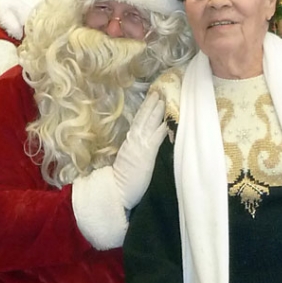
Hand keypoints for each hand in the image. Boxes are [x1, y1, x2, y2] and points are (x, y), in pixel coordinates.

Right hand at [112, 91, 166, 209]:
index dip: (145, 110)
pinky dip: (161, 126)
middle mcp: (133, 140)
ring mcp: (139, 145)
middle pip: (143, 118)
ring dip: (156, 109)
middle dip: (151, 104)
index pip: (138, 122)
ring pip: (149, 122)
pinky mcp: (146, 153)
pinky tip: (167, 118)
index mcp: (128, 142)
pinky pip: (155, 136)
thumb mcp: (129, 162)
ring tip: (162, 97)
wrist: (114, 192)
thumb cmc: (122, 183)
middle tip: (159, 90)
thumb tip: (143, 145)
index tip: (152, 99)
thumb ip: (135, 151)